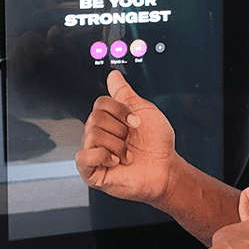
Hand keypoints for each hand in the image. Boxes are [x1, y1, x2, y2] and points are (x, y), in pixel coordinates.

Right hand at [75, 70, 176, 204]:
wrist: (166, 169)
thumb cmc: (157, 144)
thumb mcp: (144, 111)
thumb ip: (125, 94)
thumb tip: (113, 75)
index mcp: (108, 121)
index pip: (100, 103)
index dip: (120, 110)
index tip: (136, 122)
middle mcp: (98, 136)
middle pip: (95, 118)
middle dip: (120, 129)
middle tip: (131, 140)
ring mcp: (94, 154)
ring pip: (92, 135)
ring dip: (117, 145)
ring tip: (128, 155)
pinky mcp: (92, 173)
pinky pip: (82, 157)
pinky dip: (101, 156)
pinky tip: (115, 161)